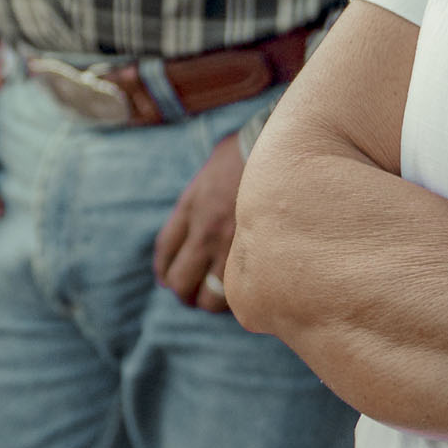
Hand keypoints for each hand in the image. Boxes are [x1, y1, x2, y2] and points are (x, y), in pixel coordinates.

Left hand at [154, 132, 246, 311]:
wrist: (282, 145)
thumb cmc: (251, 152)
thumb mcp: (213, 168)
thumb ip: (202, 196)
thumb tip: (200, 219)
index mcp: (191, 205)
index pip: (165, 250)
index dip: (165, 270)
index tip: (168, 278)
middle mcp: (205, 229)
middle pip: (179, 281)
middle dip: (185, 293)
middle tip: (195, 295)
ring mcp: (232, 244)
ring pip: (209, 297)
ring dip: (212, 303)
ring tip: (221, 301)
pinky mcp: (258, 253)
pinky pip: (240, 292)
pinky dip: (240, 299)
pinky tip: (246, 295)